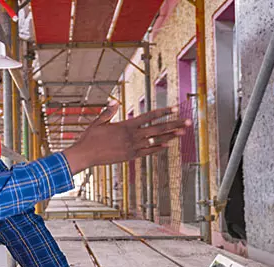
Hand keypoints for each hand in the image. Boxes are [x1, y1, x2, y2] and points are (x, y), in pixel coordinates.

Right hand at [63, 101, 191, 173]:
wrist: (85, 155)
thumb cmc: (90, 138)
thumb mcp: (98, 122)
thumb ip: (108, 112)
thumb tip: (115, 102)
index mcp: (126, 125)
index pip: (149, 116)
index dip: (163, 111)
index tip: (175, 107)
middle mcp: (132, 136)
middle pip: (157, 128)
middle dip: (174, 124)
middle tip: (188, 121)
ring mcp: (132, 147)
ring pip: (155, 140)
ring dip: (171, 136)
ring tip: (183, 132)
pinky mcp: (130, 156)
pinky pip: (148, 152)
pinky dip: (158, 148)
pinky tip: (168, 145)